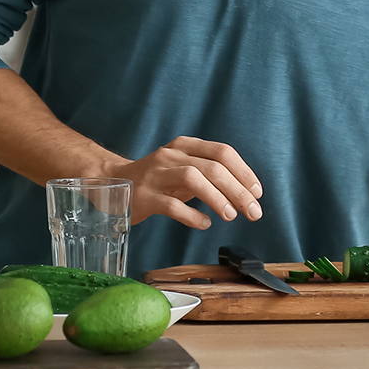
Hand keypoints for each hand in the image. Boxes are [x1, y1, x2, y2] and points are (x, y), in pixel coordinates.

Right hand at [103, 136, 263, 228]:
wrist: (110, 182)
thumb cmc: (157, 179)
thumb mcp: (184, 169)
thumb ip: (210, 176)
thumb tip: (245, 192)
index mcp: (186, 145)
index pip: (222, 152)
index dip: (243, 171)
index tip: (257, 192)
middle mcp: (172, 155)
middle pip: (213, 167)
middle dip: (238, 190)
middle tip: (253, 211)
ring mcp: (156, 174)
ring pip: (193, 179)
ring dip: (217, 198)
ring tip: (231, 215)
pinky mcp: (143, 196)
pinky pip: (171, 204)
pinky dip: (192, 215)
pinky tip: (205, 223)